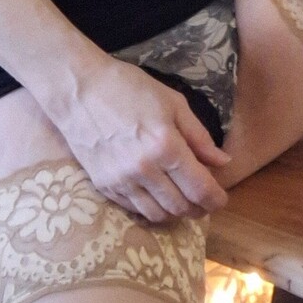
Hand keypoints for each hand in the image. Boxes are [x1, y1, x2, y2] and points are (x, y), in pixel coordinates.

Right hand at [48, 56, 232, 224]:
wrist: (79, 89)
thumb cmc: (129, 88)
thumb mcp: (173, 103)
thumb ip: (200, 137)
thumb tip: (223, 162)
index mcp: (166, 147)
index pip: (200, 189)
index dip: (216, 199)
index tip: (221, 198)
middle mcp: (144, 169)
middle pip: (181, 207)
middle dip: (200, 209)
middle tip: (205, 201)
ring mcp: (121, 180)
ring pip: (157, 214)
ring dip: (176, 213)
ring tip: (183, 201)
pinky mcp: (104, 185)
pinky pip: (134, 209)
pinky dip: (151, 208)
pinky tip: (157, 196)